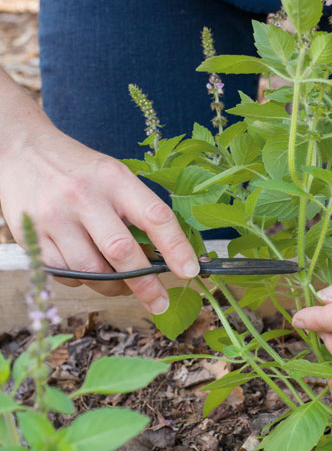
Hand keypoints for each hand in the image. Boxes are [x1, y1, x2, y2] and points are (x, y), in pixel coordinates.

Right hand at [0, 129, 198, 313]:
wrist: (22, 149)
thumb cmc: (81, 170)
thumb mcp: (115, 176)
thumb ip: (137, 211)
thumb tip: (167, 257)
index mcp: (115, 179)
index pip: (155, 216)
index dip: (177, 247)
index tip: (191, 271)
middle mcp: (84, 196)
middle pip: (121, 251)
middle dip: (146, 284)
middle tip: (160, 302)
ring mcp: (55, 217)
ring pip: (91, 271)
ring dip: (113, 287)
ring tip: (123, 286)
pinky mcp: (31, 235)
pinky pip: (65, 274)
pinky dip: (83, 281)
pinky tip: (90, 271)